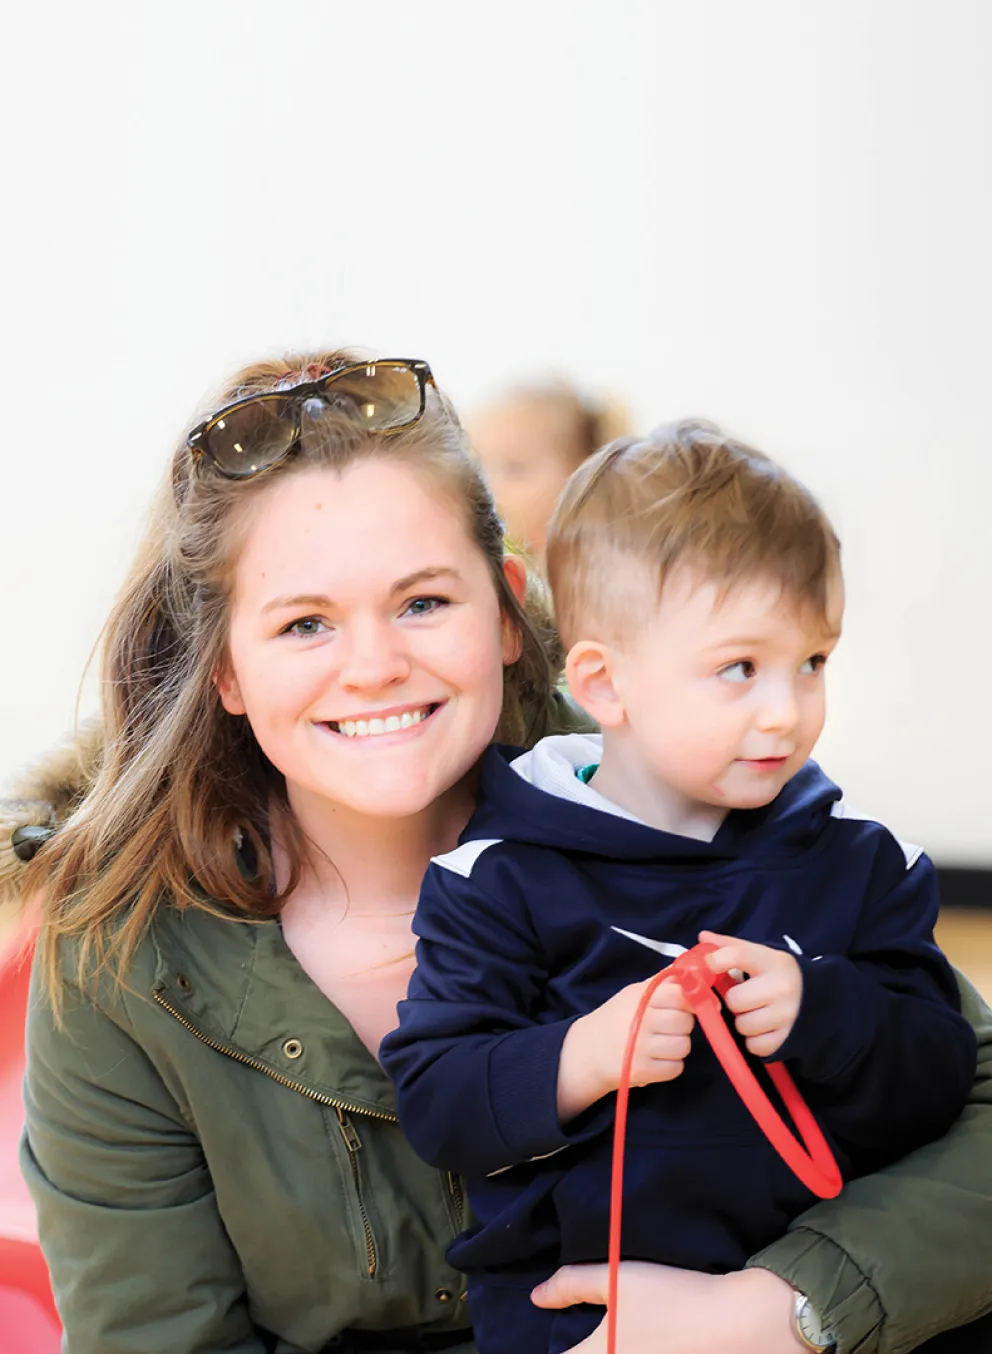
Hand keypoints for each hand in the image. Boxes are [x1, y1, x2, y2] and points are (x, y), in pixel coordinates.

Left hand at [531, 1261, 798, 1353]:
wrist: (737, 1323)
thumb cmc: (672, 1298)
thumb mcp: (616, 1279)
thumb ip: (571, 1285)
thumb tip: (537, 1297)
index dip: (555, 1349)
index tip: (549, 1344)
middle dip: (585, 1349)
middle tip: (592, 1336)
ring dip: (610, 1350)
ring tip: (622, 1336)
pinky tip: (646, 1344)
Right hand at [557, 976, 694, 1119]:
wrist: (588, 1050)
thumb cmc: (617, 1018)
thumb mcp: (634, 993)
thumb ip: (662, 982)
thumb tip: (693, 971)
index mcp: (640, 998)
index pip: (678, 995)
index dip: (689, 1000)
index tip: (686, 1004)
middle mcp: (641, 1021)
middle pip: (685, 1022)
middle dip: (682, 1024)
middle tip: (668, 1026)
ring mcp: (641, 1048)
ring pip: (684, 1046)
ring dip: (677, 1045)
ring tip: (661, 1042)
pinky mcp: (643, 1071)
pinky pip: (676, 1068)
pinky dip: (670, 1065)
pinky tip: (656, 1058)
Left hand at [700, 931, 802, 1057]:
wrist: (820, 999)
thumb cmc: (778, 975)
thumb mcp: (760, 956)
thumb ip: (730, 947)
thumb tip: (703, 937)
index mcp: (772, 961)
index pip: (738, 955)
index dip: (715, 960)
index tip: (708, 966)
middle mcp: (782, 987)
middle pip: (735, 1000)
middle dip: (734, 1001)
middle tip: (744, 998)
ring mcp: (787, 1015)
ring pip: (742, 1025)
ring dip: (743, 1022)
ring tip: (755, 1012)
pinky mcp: (787, 1040)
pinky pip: (754, 1045)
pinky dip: (754, 1040)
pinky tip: (763, 1028)